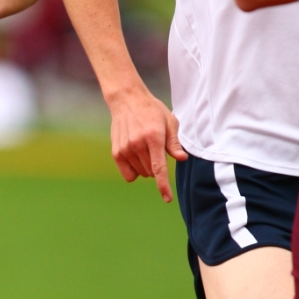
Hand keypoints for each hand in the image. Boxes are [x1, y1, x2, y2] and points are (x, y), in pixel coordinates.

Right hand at [108, 85, 186, 202]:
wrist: (127, 100)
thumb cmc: (152, 111)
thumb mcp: (169, 122)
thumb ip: (174, 143)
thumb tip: (182, 158)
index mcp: (154, 137)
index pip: (159, 167)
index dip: (163, 185)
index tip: (167, 198)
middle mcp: (137, 144)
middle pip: (151, 172)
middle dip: (157, 166)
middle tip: (156, 148)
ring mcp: (125, 149)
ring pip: (141, 174)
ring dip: (146, 167)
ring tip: (145, 148)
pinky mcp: (116, 152)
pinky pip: (129, 175)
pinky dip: (135, 170)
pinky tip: (135, 156)